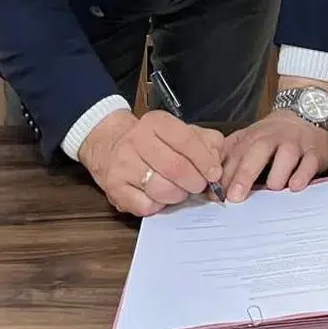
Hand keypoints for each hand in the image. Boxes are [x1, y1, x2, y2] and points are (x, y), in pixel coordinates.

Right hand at [78, 108, 225, 217]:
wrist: (110, 145)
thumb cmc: (153, 142)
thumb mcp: (179, 131)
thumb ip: (205, 141)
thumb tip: (217, 162)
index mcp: (156, 122)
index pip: (187, 141)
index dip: (205, 160)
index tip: (214, 174)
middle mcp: (137, 140)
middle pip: (176, 167)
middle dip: (194, 181)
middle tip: (198, 186)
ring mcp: (123, 165)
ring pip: (162, 189)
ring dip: (178, 195)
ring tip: (180, 191)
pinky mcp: (115, 188)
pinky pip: (146, 206)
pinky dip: (158, 206)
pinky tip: (159, 197)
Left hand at [219, 110, 327, 201]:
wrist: (306, 112)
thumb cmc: (273, 136)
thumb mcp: (250, 141)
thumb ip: (231, 161)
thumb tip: (211, 189)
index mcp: (253, 136)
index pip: (236, 154)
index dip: (225, 174)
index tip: (216, 194)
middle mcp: (273, 138)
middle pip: (258, 152)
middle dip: (245, 174)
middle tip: (235, 196)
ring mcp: (295, 143)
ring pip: (286, 154)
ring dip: (278, 172)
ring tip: (272, 189)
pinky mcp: (315, 151)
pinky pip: (310, 161)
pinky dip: (303, 174)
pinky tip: (296, 186)